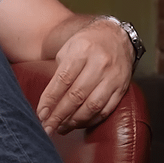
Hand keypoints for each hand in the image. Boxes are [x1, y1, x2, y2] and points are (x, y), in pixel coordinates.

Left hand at [35, 18, 132, 134]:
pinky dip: (91, 120)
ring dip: (75, 121)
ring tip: (62, 128)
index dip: (50, 100)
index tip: (41, 114)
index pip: (63, 80)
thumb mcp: (69, 49)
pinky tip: (80, 124)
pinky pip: (106, 109)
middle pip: (76, 95)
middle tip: (48, 127)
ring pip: (92, 106)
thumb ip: (59, 73)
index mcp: (82, 50)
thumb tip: (48, 103)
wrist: (116, 37)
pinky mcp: (122, 88)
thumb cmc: (87, 44)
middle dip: (59, 115)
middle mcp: (99, 63)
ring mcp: (113, 76)